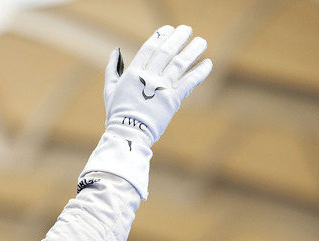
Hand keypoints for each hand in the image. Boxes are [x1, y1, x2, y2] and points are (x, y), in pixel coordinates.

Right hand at [103, 25, 211, 147]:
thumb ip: (113, 69)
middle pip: (167, 51)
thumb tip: (116, 51)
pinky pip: (189, 82)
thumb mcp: (110, 89)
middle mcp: (149, 77)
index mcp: (133, 73)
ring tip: (201, 41)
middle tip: (187, 29)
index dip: (160, 36)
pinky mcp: (173, 99)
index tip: (169, 29)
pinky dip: (200, 72)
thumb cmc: (118, 113)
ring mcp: (162, 88)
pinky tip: (208, 63)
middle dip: (178, 38)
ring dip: (193, 50)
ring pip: (180, 63)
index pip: (150, 48)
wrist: (129, 133)